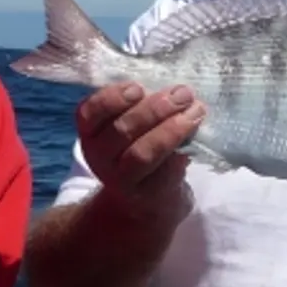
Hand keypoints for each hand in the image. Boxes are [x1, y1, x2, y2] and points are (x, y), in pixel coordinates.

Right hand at [76, 83, 204, 225]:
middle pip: (121, 130)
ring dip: (170, 129)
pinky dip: (181, 149)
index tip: (138, 87)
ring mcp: (120, 179)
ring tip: (195, 112)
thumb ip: (141, 106)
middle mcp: (98, 156)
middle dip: (154, 109)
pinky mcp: (147, 193)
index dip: (112, 98)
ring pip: (141, 153)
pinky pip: (165, 170)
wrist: (145, 198)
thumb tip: (173, 89)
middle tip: (182, 94)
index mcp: (90, 132)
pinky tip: (196, 133)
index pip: (89, 112)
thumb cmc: (139, 146)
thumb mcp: (129, 125)